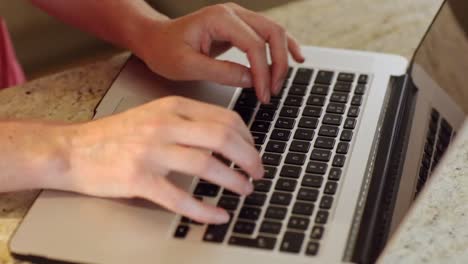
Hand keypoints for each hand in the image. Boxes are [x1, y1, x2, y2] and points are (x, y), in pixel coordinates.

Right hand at [55, 97, 262, 223]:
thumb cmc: (116, 135)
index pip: (224, 118)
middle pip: (222, 138)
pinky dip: (205, 210)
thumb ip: (187, 121)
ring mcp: (151, 152)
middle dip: (249, 157)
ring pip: (207, 165)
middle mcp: (164, 125)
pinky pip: (181, 198)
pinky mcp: (139, 179)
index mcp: (172, 107)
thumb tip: (226, 138)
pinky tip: (218, 215)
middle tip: (258, 172)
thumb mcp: (154, 115)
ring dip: (234, 180)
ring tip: (245, 189)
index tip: (253, 151)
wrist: (74, 149)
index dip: (247, 138)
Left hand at [133, 3, 304, 102]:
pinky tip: (294, 57)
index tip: (263, 94)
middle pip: (272, 32)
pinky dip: (282, 47)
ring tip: (282, 81)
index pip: (254, 44)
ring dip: (282, 57)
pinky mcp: (239, 28)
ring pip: (274, 32)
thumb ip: (221, 72)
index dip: (263, 72)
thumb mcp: (187, 66)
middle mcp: (232, 13)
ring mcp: (238, 18)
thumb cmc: (164, 50)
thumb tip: (251, 80)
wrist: (155, 39)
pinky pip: (268, 35)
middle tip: (273, 90)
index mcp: (219, 18)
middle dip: (278, 64)